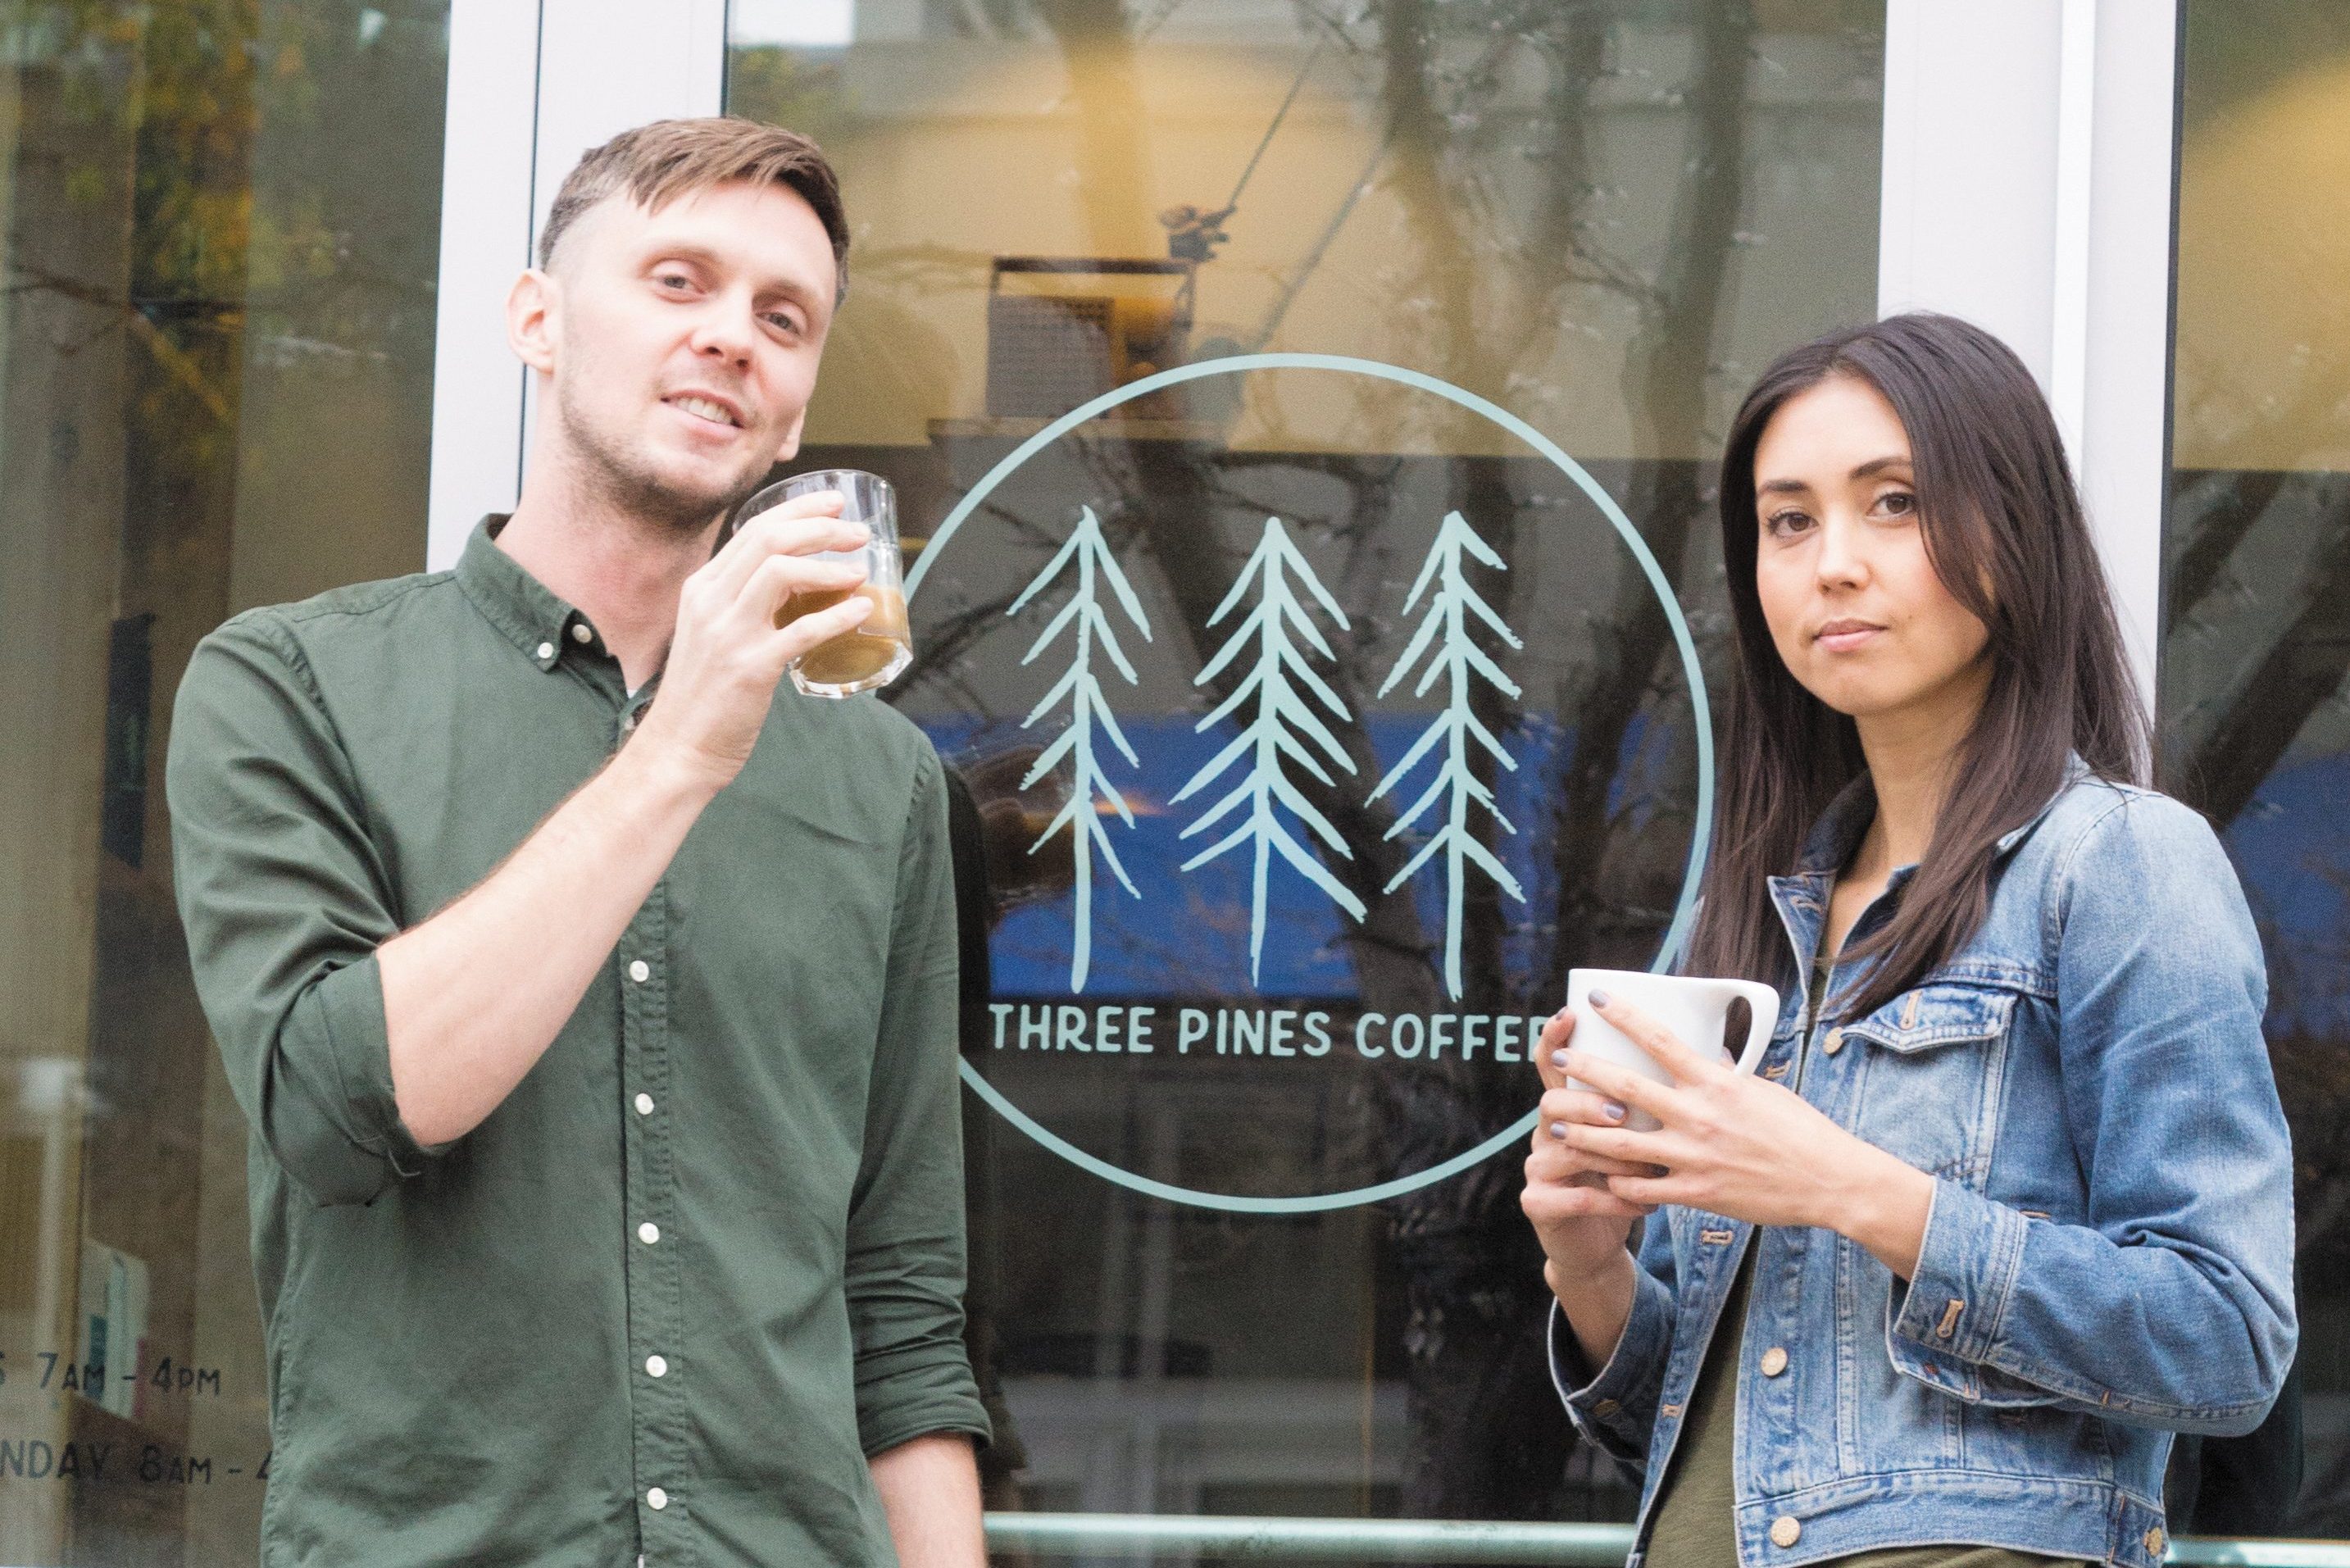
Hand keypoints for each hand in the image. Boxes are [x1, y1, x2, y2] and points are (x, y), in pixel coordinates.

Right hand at [632, 492, 875, 792]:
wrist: (677, 748)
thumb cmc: (702, 695)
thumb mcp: (710, 633)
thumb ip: (741, 604)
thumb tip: (794, 582)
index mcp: (702, 587)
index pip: (754, 528)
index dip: (799, 509)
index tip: (835, 504)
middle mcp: (711, 601)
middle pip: (770, 539)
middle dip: (821, 527)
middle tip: (858, 533)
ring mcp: (729, 633)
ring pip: (781, 571)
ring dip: (829, 565)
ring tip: (860, 572)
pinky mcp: (751, 668)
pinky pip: (802, 630)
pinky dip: (838, 615)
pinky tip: (860, 611)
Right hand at [1519, 1008, 1655, 1279]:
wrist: (1589, 1245)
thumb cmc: (1624, 1184)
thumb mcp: (1634, 1140)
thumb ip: (1659, 1103)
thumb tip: (1718, 1058)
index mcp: (1569, 1108)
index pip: (1552, 1064)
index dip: (1556, 1038)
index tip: (1571, 1013)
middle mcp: (1546, 1132)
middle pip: (1554, 1103)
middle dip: (1587, 1103)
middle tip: (1622, 1111)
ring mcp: (1538, 1168)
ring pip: (1565, 1150)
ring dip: (1607, 1156)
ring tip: (1646, 1166)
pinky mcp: (1539, 1204)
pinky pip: (1575, 1199)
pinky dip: (1614, 1202)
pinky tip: (1645, 1206)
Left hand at [1554, 992, 1932, 1271]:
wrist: (1830, 1181)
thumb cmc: (1802, 1130)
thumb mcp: (1762, 1090)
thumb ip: (1728, 1076)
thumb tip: (1712, 1055)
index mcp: (1714, 1083)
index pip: (1658, 1039)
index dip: (1623, 1015)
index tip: (1595, 998)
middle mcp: (1698, 1116)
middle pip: (1625, 1088)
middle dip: (1584, 1071)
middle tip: (1558, 1060)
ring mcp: (1694, 1157)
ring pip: (1621, 1143)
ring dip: (1583, 1133)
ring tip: (1555, 1124)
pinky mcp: (1697, 1193)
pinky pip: (1644, 1188)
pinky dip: (1618, 1183)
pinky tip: (1600, 1177)